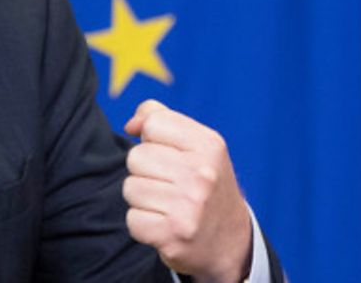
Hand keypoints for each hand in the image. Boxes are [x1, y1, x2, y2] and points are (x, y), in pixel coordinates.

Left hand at [123, 99, 253, 282]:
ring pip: (130, 187)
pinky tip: (163, 224)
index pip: (153, 124)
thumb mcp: (197, 146)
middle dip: (145, 170)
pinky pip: (132, 219)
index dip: (153, 140)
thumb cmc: (205, 185)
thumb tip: (130, 125)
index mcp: (209, 145)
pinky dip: (142, 224)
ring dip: (142, 198)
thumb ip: (162, 119)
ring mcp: (188, 207)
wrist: (230, 241)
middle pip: (136, 156)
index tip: (170, 156)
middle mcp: (202, 174)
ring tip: (166, 204)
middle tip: (168, 184)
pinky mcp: (173, 235)